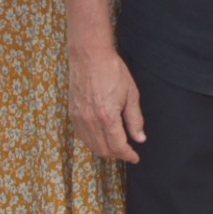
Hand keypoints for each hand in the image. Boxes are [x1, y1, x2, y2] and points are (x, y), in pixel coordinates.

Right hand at [70, 42, 145, 163]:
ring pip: (91, 145)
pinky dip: (92, 141)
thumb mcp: (131, 94)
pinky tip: (101, 137)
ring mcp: (79, 118)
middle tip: (127, 152)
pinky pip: (82, 135)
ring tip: (115, 146)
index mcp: (107, 117)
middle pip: (103, 150)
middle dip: (117, 155)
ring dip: (104, 150)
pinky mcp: (72, 113)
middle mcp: (91, 121)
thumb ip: (135, 119)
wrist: (89, 56)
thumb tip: (139, 138)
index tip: (135, 157)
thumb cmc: (112, 71)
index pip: (118, 146)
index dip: (128, 155)